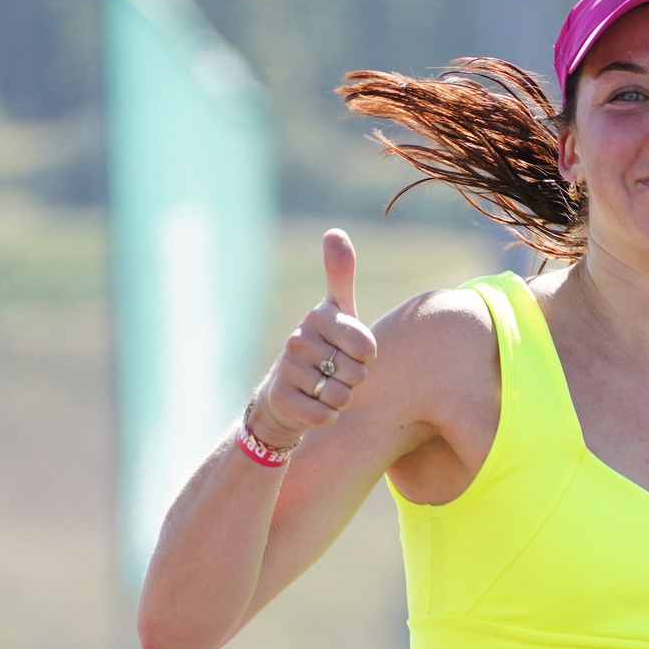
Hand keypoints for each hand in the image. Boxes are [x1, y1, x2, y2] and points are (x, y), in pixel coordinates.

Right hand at [248, 229, 374, 450]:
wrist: (285, 395)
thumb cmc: (323, 349)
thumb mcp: (335, 312)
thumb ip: (340, 275)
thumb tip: (334, 232)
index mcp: (318, 317)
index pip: (367, 347)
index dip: (366, 358)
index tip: (350, 353)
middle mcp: (298, 339)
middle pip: (356, 374)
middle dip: (353, 381)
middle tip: (334, 374)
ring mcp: (287, 369)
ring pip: (341, 396)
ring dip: (340, 400)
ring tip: (323, 389)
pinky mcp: (281, 399)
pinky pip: (325, 415)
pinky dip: (327, 417)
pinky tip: (314, 406)